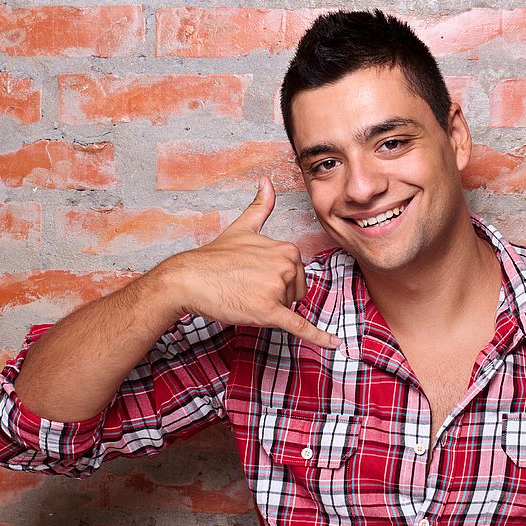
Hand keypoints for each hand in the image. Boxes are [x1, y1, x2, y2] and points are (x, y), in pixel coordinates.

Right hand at [158, 177, 340, 348]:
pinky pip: (299, 326)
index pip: (296, 275)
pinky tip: (335, 344)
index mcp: (287, 248)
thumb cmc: (215, 257)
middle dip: (276, 296)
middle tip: (248, 288)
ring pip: (288, 309)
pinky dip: (319, 337)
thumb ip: (260, 205)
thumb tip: (266, 180)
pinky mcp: (269, 311)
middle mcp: (287, 266)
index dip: (276, 281)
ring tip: (245, 297)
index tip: (254, 276)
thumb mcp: (243, 227)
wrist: (190, 278)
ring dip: (270, 309)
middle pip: (295, 293)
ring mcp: (278, 289)